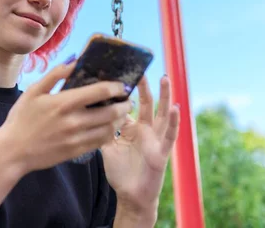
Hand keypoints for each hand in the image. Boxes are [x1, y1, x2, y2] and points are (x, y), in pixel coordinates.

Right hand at [0, 60, 132, 172]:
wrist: (13, 151)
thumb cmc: (21, 118)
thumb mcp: (34, 91)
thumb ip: (55, 74)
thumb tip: (75, 60)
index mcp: (64, 102)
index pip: (100, 91)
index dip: (116, 87)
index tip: (121, 85)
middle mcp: (73, 121)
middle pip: (111, 111)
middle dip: (124, 104)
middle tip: (127, 99)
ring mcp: (76, 138)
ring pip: (109, 128)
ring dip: (120, 119)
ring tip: (121, 113)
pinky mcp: (76, 151)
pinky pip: (101, 142)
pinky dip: (109, 133)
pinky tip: (109, 127)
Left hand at [100, 75, 179, 216]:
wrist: (131, 196)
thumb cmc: (120, 172)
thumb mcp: (107, 148)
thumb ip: (102, 131)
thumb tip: (89, 113)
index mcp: (132, 128)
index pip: (131, 104)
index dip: (127, 91)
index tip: (121, 73)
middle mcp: (146, 130)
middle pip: (147, 103)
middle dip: (145, 86)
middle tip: (142, 68)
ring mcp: (155, 139)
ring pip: (162, 113)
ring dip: (165, 96)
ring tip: (164, 78)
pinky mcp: (162, 151)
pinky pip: (170, 134)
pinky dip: (174, 121)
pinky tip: (176, 108)